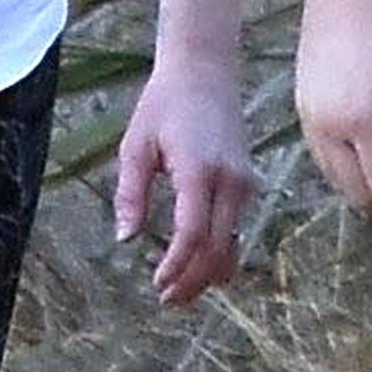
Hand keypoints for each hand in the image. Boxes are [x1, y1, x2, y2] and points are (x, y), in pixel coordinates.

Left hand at [114, 60, 253, 304]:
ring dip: (208, 273)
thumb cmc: (164, 105)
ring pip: (232, 243)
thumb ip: (131, 193)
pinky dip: (221, 253)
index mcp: (199, 170)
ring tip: (182, 292)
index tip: (156, 283)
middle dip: (193, 280)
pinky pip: (237, 229)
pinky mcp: (246, 183)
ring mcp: (243, 183)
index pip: (193, 234)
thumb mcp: (136, 145)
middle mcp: (230, 180)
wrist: (205, 72)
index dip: (176, 266)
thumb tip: (125, 239)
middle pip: (217, 248)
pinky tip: (201, 267)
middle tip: (167, 299)